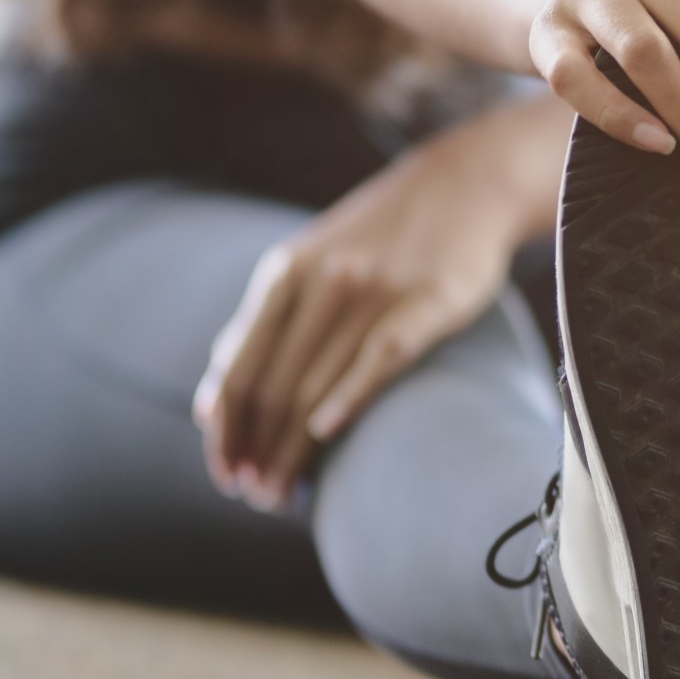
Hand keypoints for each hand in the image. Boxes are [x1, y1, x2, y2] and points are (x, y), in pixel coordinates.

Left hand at [192, 102, 562, 510]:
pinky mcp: (430, 300)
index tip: (225, 473)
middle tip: (256, 496)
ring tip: (284, 492)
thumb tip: (211, 397)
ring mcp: (377, 290)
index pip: (239, 368)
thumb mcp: (310, 261)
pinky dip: (350, 394)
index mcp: (285, 274)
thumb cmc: (386, 235)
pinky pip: (382, 354)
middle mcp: (324, 282)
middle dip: (258, 449)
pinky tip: (328, 432)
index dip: (226, 429)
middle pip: (275, 385)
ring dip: (294, 447)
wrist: (468, 182)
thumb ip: (263, 323)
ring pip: (318, 382)